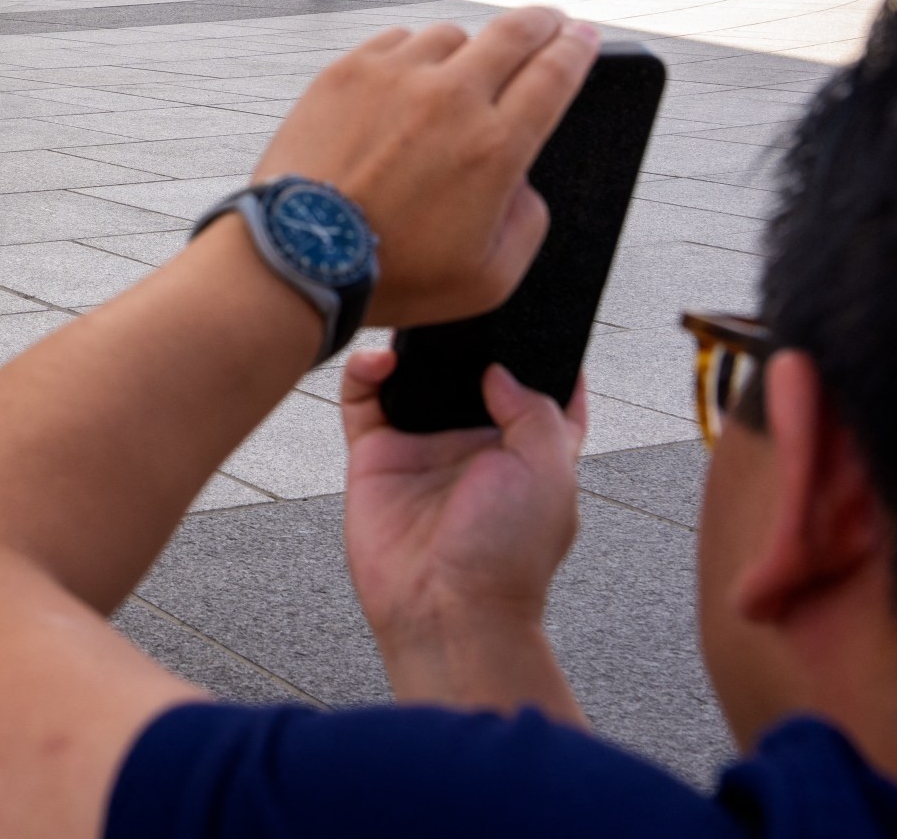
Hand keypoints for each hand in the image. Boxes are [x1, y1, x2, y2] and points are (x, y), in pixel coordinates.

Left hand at [250, 7, 598, 326]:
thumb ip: (527, 224)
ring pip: (451, 36)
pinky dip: (411, 55)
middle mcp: (449, 99)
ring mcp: (394, 77)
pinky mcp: (347, 72)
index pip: (556, 74)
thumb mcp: (488, 279)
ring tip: (462, 73)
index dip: (578, 49)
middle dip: (542, 23)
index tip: (584, 37)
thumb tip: (521, 182)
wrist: (296, 255)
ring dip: (467, 49)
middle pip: (515, 33)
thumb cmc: (388, 275)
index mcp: (495, 147)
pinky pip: (396, 41)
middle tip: (550, 22)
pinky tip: (407, 79)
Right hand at [342, 349, 584, 695]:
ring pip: (411, 377)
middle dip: (462, 340)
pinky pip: (363, 398)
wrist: (444, 606)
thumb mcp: (551, 473)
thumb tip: (498, 370)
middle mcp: (473, 444)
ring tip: (412, 327)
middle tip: (455, 308)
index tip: (534, 318)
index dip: (541, 356)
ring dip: (409, 347)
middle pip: (466, 373)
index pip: (541, 393)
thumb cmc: (506, 556)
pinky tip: (379, 360)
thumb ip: (535, 410)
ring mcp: (422, 447)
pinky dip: (364, 370)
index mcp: (528, 450)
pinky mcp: (375, 454)